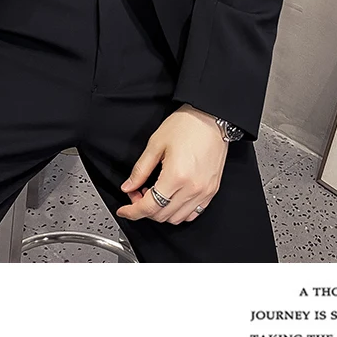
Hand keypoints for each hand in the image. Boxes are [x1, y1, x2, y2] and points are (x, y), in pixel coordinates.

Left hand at [115, 105, 227, 223]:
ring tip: (154, 193)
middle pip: (162, 215)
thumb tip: (128, 186)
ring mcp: (204, 191)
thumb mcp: (155, 144)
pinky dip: (178, 212)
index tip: (124, 210)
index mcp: (176, 176)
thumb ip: (140, 169)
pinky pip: (194, 213)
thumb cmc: (186, 125)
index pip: (150, 206)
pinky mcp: (212, 190)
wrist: (211, 117)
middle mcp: (192, 188)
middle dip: (144, 208)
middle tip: (137, 193)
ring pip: (177, 218)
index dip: (132, 211)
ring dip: (161, 211)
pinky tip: (171, 198)